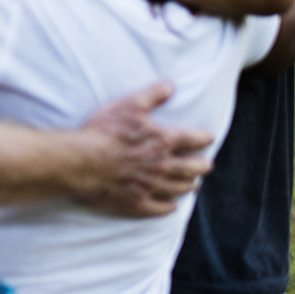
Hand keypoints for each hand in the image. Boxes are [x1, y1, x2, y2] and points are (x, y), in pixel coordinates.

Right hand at [76, 82, 212, 216]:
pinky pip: (158, 208)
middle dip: (201, 166)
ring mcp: (150, 186)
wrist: (85, 162)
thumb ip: (152, 95)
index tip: (210, 138)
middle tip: (207, 166)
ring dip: (187, 186)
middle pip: (189, 168)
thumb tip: (171, 85)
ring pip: (176, 188)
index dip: (202, 138)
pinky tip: (171, 207)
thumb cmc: (106, 131)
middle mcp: (162, 166)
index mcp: (162, 141)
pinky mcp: (137, 202)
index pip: (190, 139)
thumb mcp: (128, 105)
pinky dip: (167, 207)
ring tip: (194, 185)